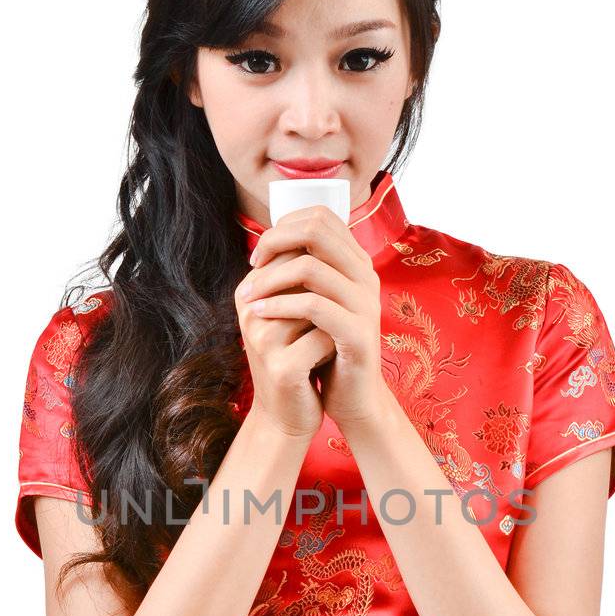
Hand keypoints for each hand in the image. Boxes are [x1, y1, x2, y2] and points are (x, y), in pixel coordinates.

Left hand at [240, 204, 388, 433]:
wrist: (353, 398)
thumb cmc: (329, 349)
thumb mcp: (317, 304)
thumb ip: (306, 274)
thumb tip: (269, 242)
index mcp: (357, 264)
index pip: (320, 218)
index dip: (282, 227)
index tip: (259, 255)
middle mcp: (366, 277)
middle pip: (316, 232)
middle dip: (273, 243)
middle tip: (251, 266)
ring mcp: (366, 304)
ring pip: (312, 268)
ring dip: (270, 278)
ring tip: (248, 296)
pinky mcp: (359, 334)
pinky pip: (315, 306)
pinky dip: (281, 306)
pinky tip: (261, 314)